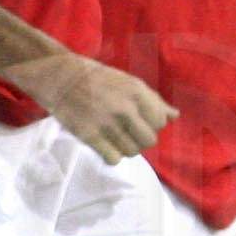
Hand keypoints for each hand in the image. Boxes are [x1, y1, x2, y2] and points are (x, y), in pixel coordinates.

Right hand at [13, 52, 173, 162]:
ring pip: (132, 152)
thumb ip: (153, 100)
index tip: (140, 121)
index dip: (152, 125)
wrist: (60, 77)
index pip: (160, 122)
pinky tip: (105, 146)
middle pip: (149, 140)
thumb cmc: (97, 78)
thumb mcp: (128, 82)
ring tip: (115, 138)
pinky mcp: (90, 135)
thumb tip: (175, 116)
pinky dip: (112, 156)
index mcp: (136, 91)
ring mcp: (107, 123)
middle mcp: (124, 108)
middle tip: (128, 133)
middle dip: (141, 139)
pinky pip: (113, 159)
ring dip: (126, 148)